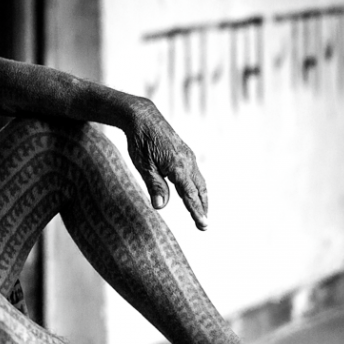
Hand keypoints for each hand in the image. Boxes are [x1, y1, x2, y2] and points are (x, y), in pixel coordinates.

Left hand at [124, 98, 208, 229]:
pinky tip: (192, 192)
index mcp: (178, 166)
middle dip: (202, 207)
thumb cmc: (140, 141)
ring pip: (199, 181)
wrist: (143, 117)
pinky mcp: (185, 153)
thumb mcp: (143, 165)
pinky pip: (195, 173)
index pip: (189, 194)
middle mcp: (188, 161)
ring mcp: (188, 156)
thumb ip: (154, 186)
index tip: (203, 225)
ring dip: (201, 198)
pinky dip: (196, 186)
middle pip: (199, 189)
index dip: (196, 211)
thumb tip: (160, 207)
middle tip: (203, 226)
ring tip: (201, 212)